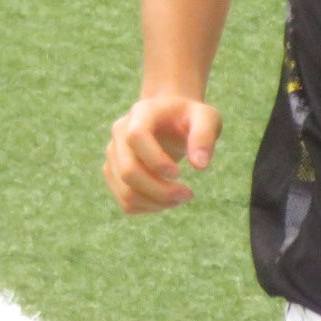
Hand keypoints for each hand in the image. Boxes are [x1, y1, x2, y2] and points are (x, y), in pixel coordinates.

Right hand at [103, 93, 222, 212]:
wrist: (172, 118)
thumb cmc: (191, 118)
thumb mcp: (207, 118)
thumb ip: (205, 136)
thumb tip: (200, 166)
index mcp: (141, 112)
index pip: (136, 137)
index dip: (156, 160)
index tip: (179, 173)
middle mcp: (120, 131)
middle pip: (128, 170)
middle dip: (160, 190)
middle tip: (188, 194)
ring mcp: (113, 153)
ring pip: (125, 191)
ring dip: (156, 203)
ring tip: (181, 197)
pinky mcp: (113, 172)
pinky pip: (125, 201)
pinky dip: (148, 207)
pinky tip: (168, 200)